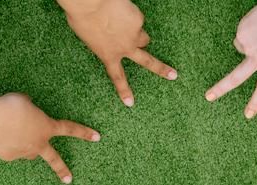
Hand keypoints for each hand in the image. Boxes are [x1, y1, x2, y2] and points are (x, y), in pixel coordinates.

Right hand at [0, 93, 99, 183]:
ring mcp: (24, 153)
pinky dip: (5, 143)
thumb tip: (26, 109)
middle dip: (62, 170)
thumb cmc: (10, 107)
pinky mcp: (9, 157)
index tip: (97, 137)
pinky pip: (9, 150)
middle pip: (53, 160)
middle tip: (69, 180)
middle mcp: (38, 144)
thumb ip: (29, 107)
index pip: (69, 129)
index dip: (84, 132)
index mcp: (47, 127)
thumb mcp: (23, 101)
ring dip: (22, 144)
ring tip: (10, 131)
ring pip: (26, 151)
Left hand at [59, 0, 176, 106]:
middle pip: (148, 62)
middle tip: (173, 75)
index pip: (118, 77)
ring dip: (138, 34)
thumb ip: (102, 42)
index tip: (130, 103)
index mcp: (108, 55)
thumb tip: (111, 37)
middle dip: (162, 69)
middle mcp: (125, 48)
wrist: (91, 4)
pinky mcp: (138, 21)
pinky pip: (136, 19)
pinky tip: (120, 11)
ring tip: (126, 25)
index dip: (124, 90)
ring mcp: (135, 36)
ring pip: (143, 37)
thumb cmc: (82, 18)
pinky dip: (129, 16)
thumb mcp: (89, 36)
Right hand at [206, 5, 256, 118]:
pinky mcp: (242, 33)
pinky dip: (250, 27)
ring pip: (242, 44)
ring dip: (250, 39)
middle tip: (208, 97)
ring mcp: (248, 47)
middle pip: (235, 79)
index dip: (255, 103)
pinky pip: (243, 31)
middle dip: (220, 89)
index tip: (248, 114)